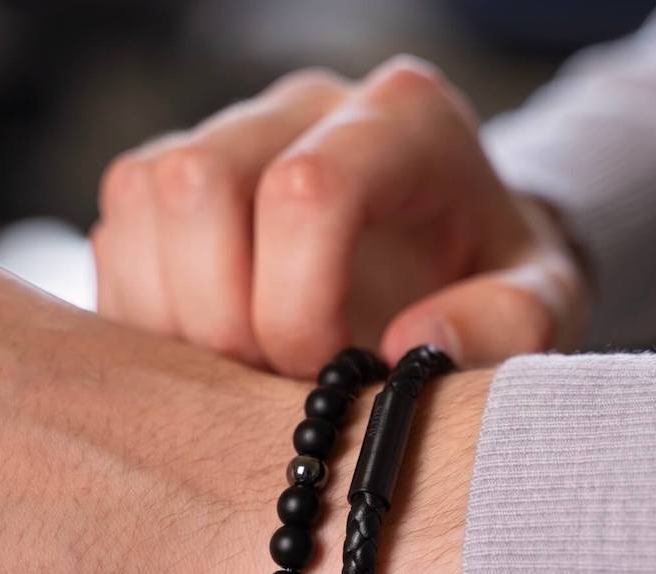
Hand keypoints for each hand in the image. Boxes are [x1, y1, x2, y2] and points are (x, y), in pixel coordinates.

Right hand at [93, 56, 588, 375]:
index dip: (297, 303)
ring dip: (170, 316)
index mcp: (403, 120)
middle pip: (197, 182)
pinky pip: (116, 234)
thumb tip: (412, 344)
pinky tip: (205, 364)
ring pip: (141, 199)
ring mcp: (232, 135)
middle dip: (219, 313)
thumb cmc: (492, 284)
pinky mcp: (177, 184)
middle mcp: (306, 108)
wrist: (452, 265)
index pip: (306, 190)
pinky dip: (142, 317)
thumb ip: (507, 324)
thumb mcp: (539, 307)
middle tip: (269, 384)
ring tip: (236, 378)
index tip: (328, 373)